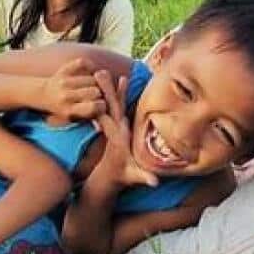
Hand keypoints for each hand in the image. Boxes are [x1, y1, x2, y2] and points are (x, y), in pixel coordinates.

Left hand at [44, 58, 106, 120]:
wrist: (42, 95)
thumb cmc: (62, 109)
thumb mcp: (72, 118)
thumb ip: (89, 117)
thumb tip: (103, 119)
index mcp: (68, 110)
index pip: (93, 106)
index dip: (102, 106)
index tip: (101, 106)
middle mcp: (66, 96)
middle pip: (96, 91)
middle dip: (100, 94)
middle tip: (97, 96)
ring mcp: (64, 81)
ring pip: (93, 78)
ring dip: (96, 82)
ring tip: (92, 87)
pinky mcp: (64, 69)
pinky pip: (83, 63)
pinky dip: (89, 66)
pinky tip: (90, 73)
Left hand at [92, 70, 157, 188]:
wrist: (108, 175)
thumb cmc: (124, 175)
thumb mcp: (135, 177)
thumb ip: (144, 177)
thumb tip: (154, 182)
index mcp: (118, 138)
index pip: (113, 121)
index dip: (112, 107)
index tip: (111, 95)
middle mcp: (114, 128)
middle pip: (109, 106)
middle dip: (106, 90)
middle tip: (99, 73)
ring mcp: (115, 125)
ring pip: (111, 103)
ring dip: (108, 87)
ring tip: (103, 71)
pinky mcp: (117, 124)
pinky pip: (117, 105)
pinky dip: (118, 93)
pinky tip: (120, 79)